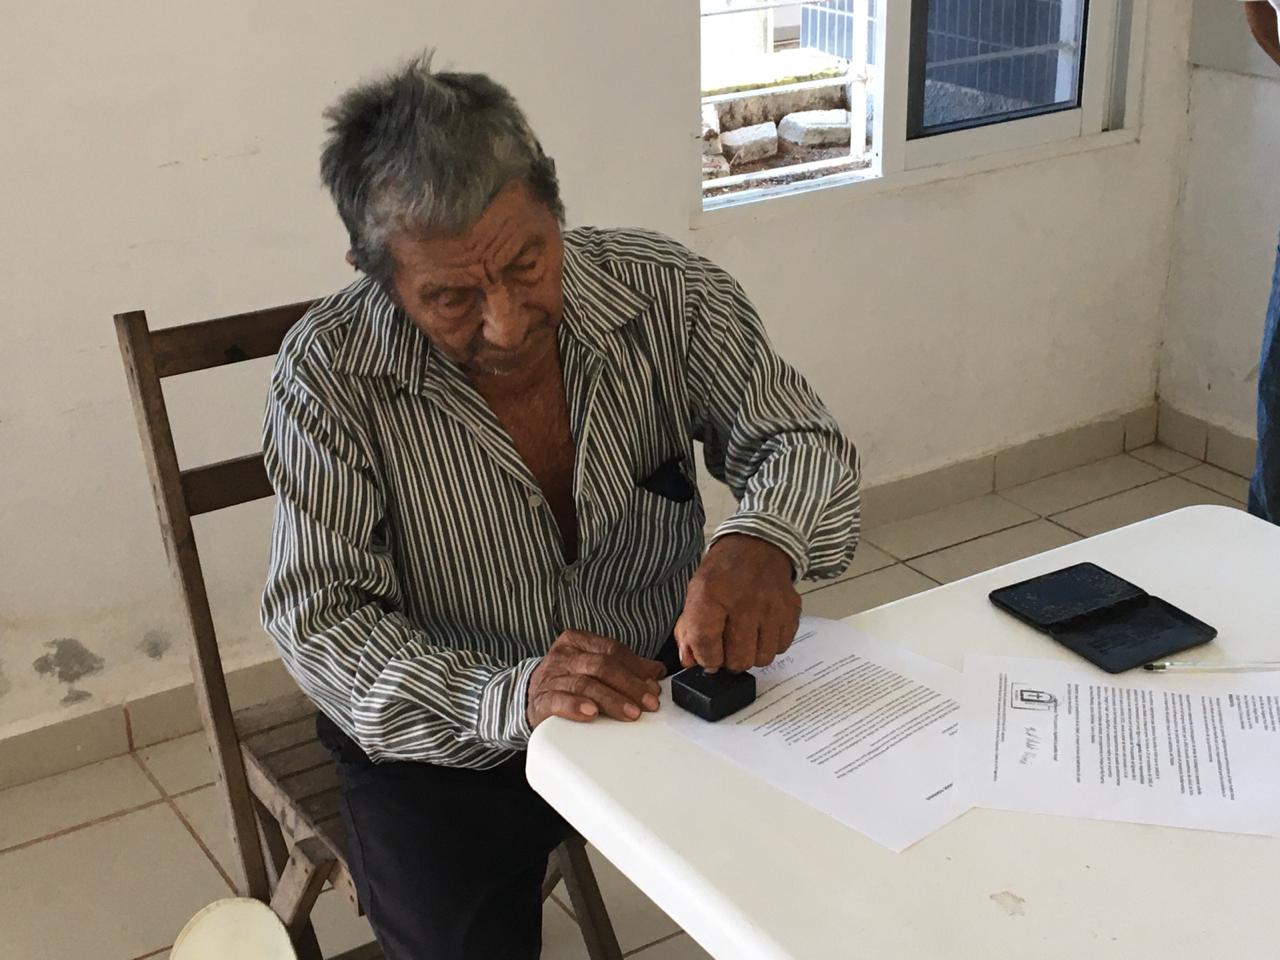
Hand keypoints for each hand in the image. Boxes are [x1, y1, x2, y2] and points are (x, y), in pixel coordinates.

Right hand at [527, 630, 664, 727]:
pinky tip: (591, 713)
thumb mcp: (594, 667)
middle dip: (629, 686)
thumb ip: (624, 666)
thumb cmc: (568, 680)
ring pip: (585, 684)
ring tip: (630, 712)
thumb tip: (656, 672)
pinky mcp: (541, 700)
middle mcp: (563, 656)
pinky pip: (558, 701)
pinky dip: (576, 706)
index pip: (612, 650)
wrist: (530, 696)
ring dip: (611, 699)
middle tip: (648, 703)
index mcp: (577, 641)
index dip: (637, 667)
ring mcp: (550, 677)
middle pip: (602, 666)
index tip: (654, 685)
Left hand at [675, 534, 799, 672]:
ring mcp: (772, 608)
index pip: (706, 642)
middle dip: (729, 660)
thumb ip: (688, 630)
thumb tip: (691, 662)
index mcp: (711, 593)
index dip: (705, 658)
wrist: (757, 545)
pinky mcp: (791, 611)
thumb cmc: (723, 573)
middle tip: (727, 647)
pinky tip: (762, 630)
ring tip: (745, 638)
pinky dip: (769, 645)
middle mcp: (744, 601)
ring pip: (761, 659)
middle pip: (738, 659)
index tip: (707, 658)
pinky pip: (780, 647)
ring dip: (751, 654)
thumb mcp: (696, 593)